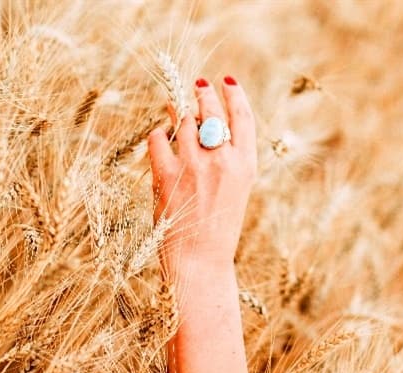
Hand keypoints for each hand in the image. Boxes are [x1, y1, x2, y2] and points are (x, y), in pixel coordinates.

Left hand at [147, 76, 256, 274]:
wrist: (199, 262)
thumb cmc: (217, 229)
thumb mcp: (236, 191)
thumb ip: (228, 161)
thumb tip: (208, 127)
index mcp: (245, 165)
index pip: (242, 117)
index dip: (234, 94)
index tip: (225, 81)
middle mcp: (222, 161)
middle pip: (212, 111)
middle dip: (203, 93)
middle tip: (197, 85)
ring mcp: (193, 166)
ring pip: (184, 119)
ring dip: (178, 109)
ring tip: (174, 106)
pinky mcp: (167, 174)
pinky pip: (158, 138)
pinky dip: (158, 133)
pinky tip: (159, 135)